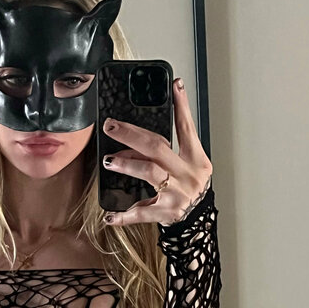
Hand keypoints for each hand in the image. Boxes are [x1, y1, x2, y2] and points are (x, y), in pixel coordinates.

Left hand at [101, 77, 213, 226]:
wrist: (199, 221)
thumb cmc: (190, 187)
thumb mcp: (189, 165)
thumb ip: (168, 149)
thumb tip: (134, 137)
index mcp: (196, 160)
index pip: (187, 128)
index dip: (182, 106)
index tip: (176, 86)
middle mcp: (187, 174)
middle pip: (158, 147)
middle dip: (132, 134)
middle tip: (111, 126)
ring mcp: (177, 194)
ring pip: (149, 172)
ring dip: (127, 164)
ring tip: (109, 161)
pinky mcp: (166, 212)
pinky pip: (142, 213)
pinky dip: (124, 215)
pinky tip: (110, 216)